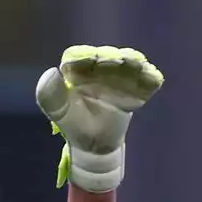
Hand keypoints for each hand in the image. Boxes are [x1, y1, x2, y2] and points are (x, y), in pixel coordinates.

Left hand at [36, 45, 163, 192]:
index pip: (79, 57)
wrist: (94, 143)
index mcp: (77, 71)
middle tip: (117, 61)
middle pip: (108, 57)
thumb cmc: (74, 124)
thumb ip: (50, 96)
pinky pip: (147, 82)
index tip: (91, 61)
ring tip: (137, 65)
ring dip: (134, 64)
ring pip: (130, 65)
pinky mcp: (138, 89)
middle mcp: (100, 69)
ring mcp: (121, 77)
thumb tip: (50, 72)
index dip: (84, 57)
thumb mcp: (59, 113)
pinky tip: (152, 79)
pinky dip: (150, 79)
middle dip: (112, 59)